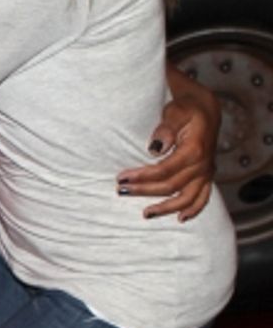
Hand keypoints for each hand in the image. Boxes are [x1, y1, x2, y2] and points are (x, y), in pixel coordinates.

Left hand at [117, 66, 219, 221]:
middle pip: (171, 186)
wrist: (206, 108)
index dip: (141, 177)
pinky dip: (193, 210)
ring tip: (146, 213)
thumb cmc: (187, 107)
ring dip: (166, 208)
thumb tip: (154, 147)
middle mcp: (202, 164)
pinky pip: (203, 198)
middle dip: (144, 191)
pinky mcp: (206, 176)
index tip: (121, 178)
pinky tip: (180, 219)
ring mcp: (206, 172)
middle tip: (121, 191)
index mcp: (194, 149)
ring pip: (187, 198)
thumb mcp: (175, 110)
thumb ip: (165, 128)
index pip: (164, 170)